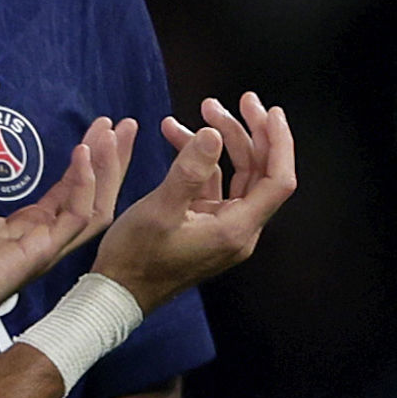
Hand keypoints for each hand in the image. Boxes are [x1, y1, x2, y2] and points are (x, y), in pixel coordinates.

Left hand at [0, 115, 132, 371]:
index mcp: (27, 228)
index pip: (70, 190)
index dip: (87, 161)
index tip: (100, 130)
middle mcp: (45, 237)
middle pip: (94, 196)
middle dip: (113, 160)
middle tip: (127, 124)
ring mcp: (48, 246)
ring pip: (96, 205)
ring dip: (109, 169)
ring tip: (115, 135)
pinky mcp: (43, 251)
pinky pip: (76, 216)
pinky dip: (84, 184)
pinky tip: (84, 155)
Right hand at [90, 96, 298, 310]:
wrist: (117, 294)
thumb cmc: (136, 258)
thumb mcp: (160, 209)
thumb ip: (189, 170)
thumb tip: (214, 135)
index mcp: (237, 228)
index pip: (278, 179)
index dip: (279, 142)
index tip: (268, 110)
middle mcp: (239, 229)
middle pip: (259, 172)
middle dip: (243, 133)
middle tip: (219, 103)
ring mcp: (223, 227)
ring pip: (234, 175)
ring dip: (218, 143)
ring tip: (195, 113)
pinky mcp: (205, 225)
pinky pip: (212, 185)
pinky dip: (197, 161)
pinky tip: (175, 136)